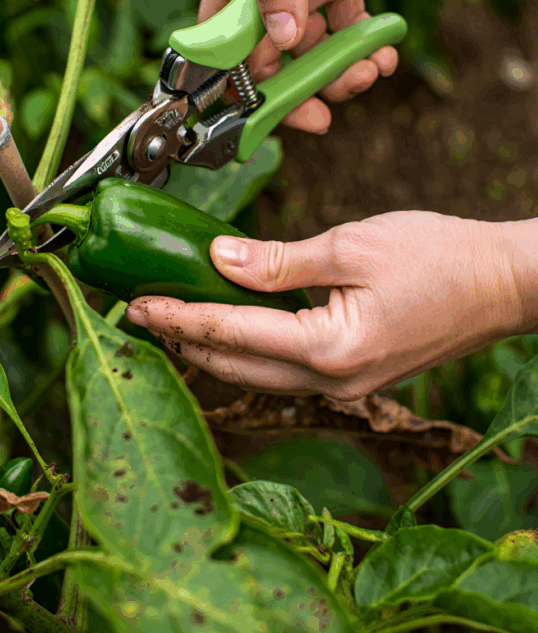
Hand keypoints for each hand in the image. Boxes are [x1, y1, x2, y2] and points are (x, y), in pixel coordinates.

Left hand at [125, 212, 528, 399]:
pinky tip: (227, 326)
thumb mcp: (351, 245)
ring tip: (169, 319)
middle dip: (180, 340)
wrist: (499, 285)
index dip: (175, 317)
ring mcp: (342, 386)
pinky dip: (246, 348)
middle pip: (232, 365)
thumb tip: (216, 259)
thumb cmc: (438, 259)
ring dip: (209, 347)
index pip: (229, 334)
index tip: (132, 303)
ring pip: (255, 372)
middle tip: (136, 312)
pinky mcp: (351, 377)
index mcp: (327, 350)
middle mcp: (330, 382)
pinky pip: (282, 368)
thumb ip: (277, 260)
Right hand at [198, 0, 425, 133]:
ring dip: (339, 72)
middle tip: (329, 113)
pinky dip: (363, 47)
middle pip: (267, 61)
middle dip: (299, 90)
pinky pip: (343, 29)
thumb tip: (279, 41)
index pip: (222, 50)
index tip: (278, 115)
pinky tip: (384, 52)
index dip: (244, 90)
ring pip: (309, 51)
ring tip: (371, 71)